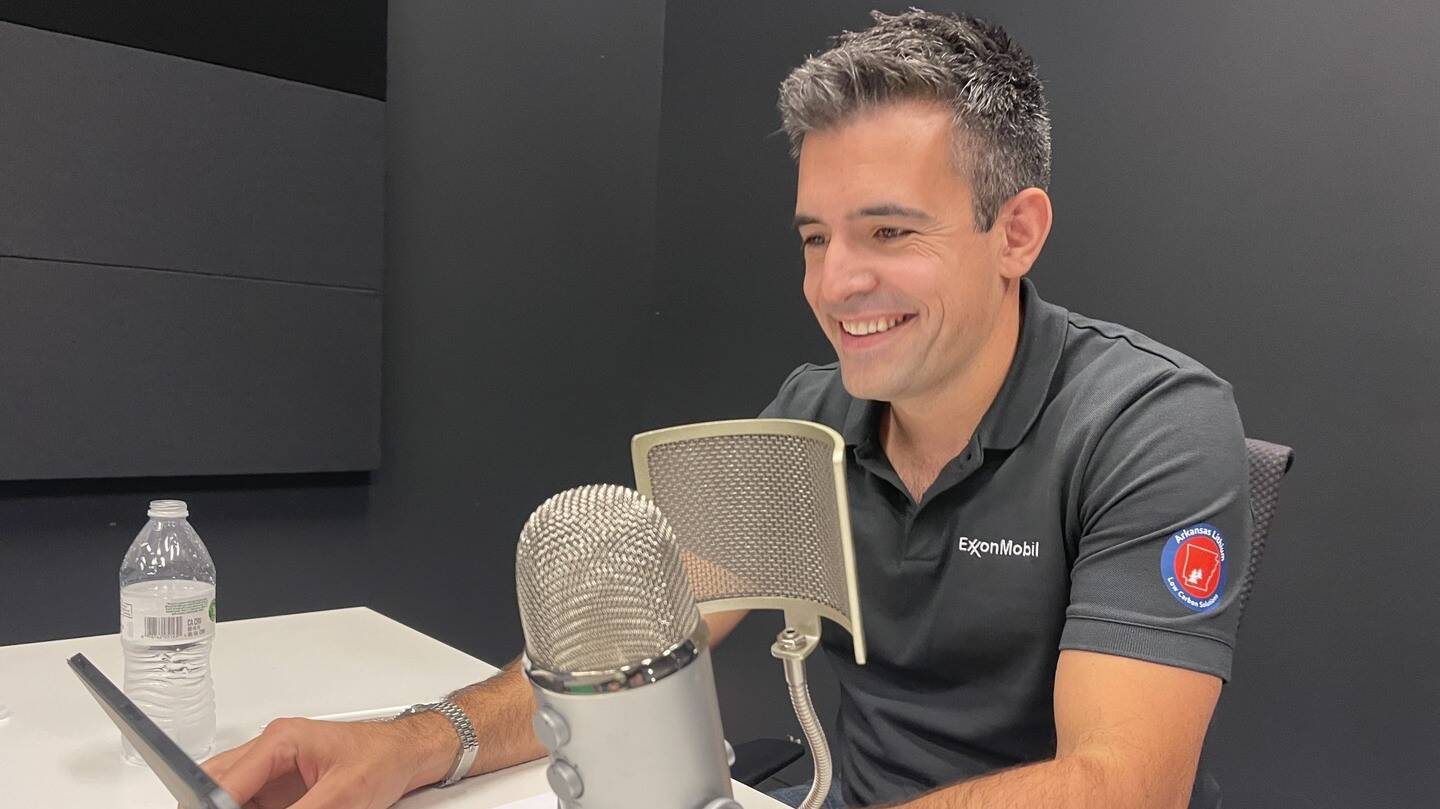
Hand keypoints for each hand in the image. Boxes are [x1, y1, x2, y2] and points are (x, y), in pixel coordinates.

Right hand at [198, 715, 450, 808]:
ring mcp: (272, 770)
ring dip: (231, 807)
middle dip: (211, 804)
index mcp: (281, 740)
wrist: (405, 754)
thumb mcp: (343, 794)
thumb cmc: (382, 757)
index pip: (227, 780)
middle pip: (217, 783)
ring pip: (229, 794)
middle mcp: (271, 750)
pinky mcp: (278, 789)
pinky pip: (248, 804)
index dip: (214, 804)